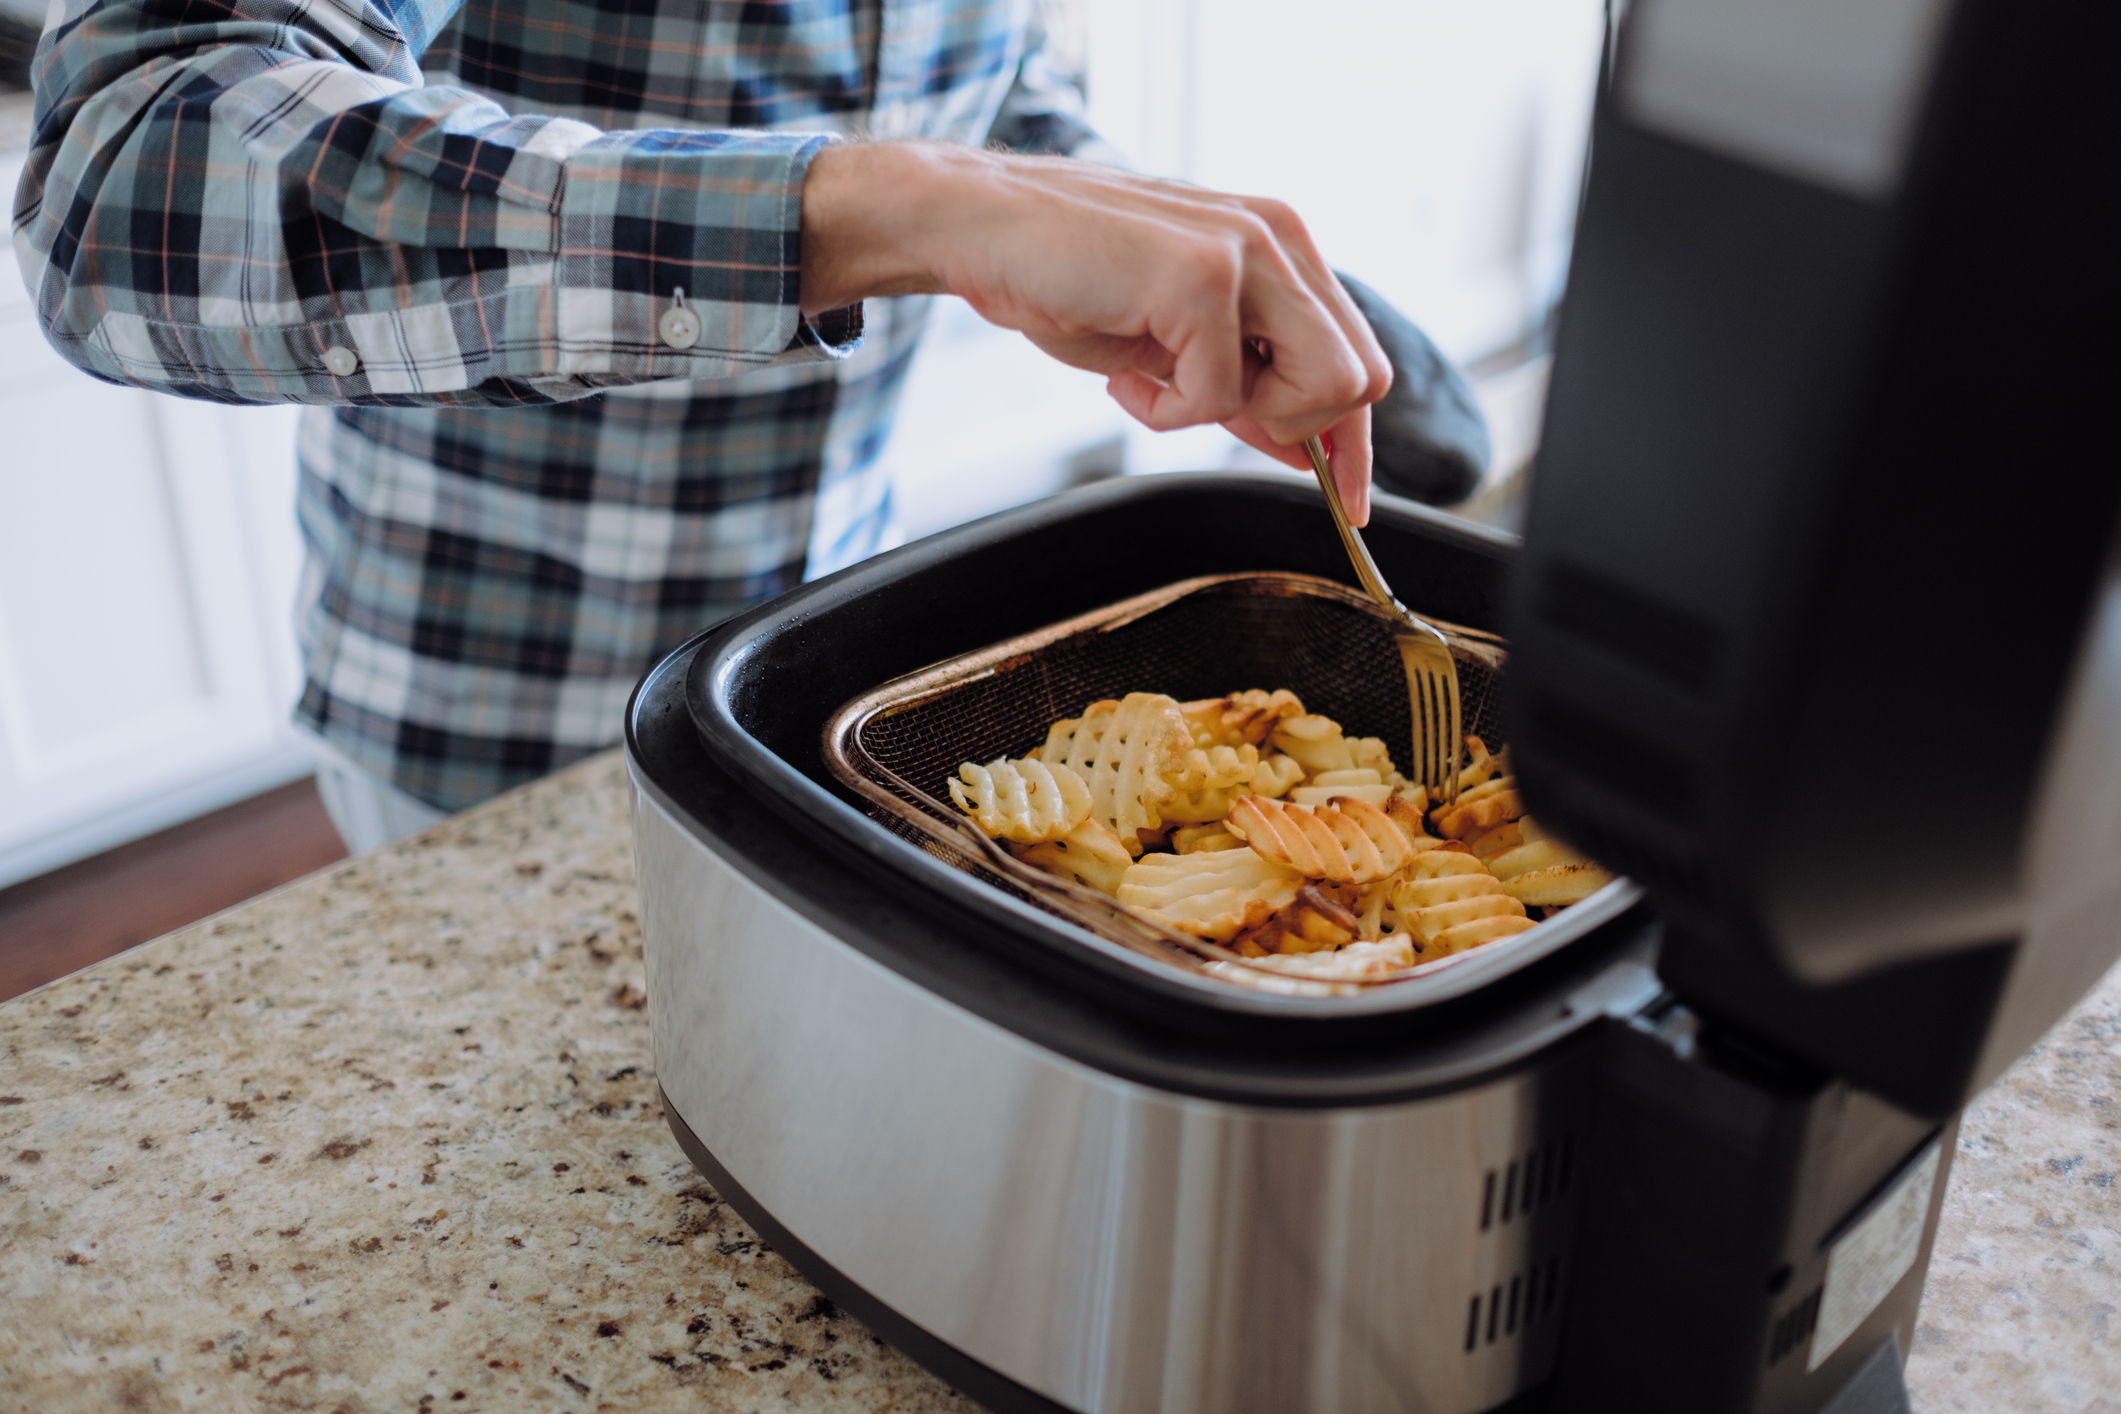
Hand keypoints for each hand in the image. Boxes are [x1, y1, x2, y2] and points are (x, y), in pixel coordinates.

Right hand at [800, 142, 1390, 523]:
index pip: (1358, 355)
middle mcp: (1279, 237)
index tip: (1350, 502)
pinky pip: (1220, 396)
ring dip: (1234, 413)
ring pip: (1319, 387)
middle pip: (1358, 379)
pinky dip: (1165, 411)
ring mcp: (1247, 250)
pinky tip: (1124, 375)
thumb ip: (1247, 384)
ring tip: (1161, 384)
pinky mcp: (1202, 276)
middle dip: (1291, 427)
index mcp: (1280, 244)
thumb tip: (1307, 449)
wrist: (979, 229)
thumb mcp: (1175, 342)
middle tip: (1204, 408)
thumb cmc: (1066, 280)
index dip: (1355, 442)